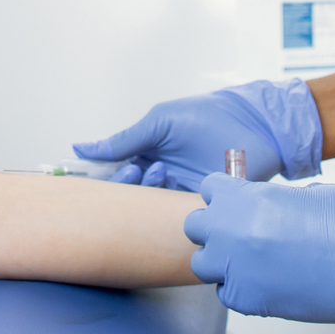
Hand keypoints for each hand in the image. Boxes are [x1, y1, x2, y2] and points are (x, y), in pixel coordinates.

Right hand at [73, 80, 322, 190]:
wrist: (252, 127)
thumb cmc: (207, 117)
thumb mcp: (159, 122)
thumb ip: (123, 140)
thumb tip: (82, 148)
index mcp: (147, 155)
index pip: (114, 173)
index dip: (100, 178)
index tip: (86, 178)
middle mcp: (159, 177)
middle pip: (127, 195)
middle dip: (124, 186)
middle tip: (135, 171)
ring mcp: (177, 193)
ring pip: (148, 207)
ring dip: (147, 192)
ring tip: (161, 170)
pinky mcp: (196, 207)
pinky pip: (173, 216)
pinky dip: (165, 210)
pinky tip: (168, 194)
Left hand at [183, 172, 334, 321]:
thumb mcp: (303, 196)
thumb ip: (268, 205)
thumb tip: (259, 215)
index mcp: (247, 197)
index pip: (209, 192)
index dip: (225, 201)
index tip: (239, 208)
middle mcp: (234, 230)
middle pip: (197, 229)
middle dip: (217, 232)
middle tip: (245, 240)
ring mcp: (240, 267)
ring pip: (205, 265)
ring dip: (225, 264)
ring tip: (258, 266)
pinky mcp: (254, 301)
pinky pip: (229, 296)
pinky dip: (244, 293)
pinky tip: (272, 287)